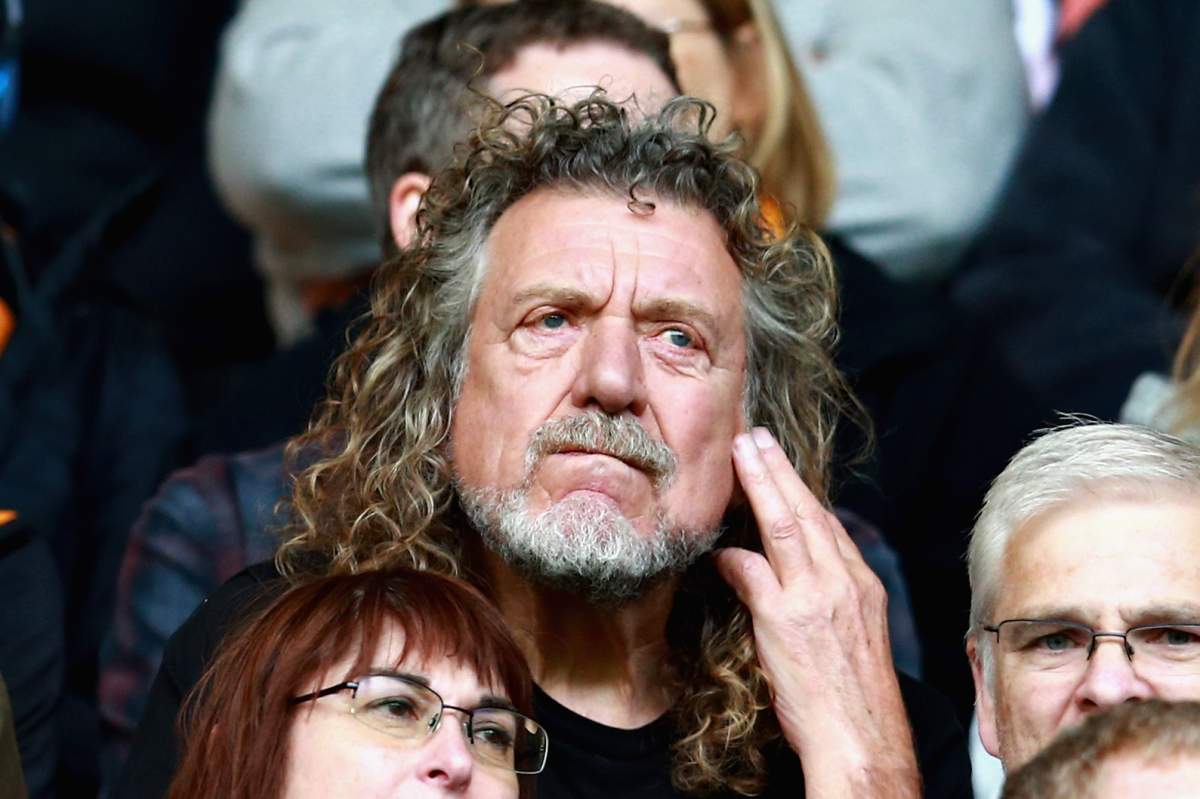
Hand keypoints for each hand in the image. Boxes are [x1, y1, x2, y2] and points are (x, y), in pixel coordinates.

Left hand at [713, 428, 918, 798]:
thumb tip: (791, 577)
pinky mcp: (787, 620)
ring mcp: (816, 598)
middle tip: (755, 436)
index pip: (829, 525)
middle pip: (807, 510)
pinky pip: (754, 574)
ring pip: (785, 524)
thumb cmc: (854, 701)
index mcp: (862, 586)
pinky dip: (734, 557)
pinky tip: (717, 549)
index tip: (783, 468)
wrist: (862, 742)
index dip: (802, 492)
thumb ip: (826, 599)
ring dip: (759, 482)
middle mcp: (844, 583)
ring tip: (740, 452)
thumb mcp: (853, 637)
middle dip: (779, 469)